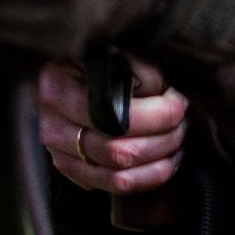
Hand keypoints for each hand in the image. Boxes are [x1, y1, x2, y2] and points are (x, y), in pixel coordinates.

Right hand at [39, 56, 187, 194]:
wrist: (71, 70)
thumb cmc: (97, 54)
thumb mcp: (109, 48)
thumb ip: (133, 63)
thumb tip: (160, 86)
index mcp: (57, 88)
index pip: (111, 114)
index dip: (154, 113)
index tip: (178, 101)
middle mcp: (51, 126)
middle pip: (117, 148)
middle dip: (162, 136)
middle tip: (183, 118)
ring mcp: (59, 154)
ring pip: (119, 173)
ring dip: (159, 159)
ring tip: (179, 137)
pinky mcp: (73, 171)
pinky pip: (114, 186)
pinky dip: (149, 177)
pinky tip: (168, 160)